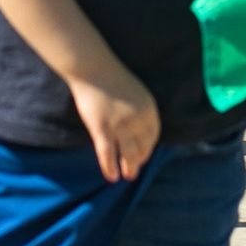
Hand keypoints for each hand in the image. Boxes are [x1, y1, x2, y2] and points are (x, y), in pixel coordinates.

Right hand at [70, 66, 159, 182]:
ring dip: (129, 168)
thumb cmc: (111, 77)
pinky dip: (110, 167)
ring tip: (127, 176)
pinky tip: (111, 177)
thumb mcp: (136, 92)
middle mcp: (138, 120)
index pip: (153, 136)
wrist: (93, 68)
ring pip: (127, 155)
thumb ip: (140, 110)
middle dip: (139, 160)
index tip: (143, 155)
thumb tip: (140, 128)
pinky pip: (108, 155)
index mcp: (149, 109)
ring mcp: (120, 126)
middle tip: (134, 169)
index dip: (148, 148)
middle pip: (142, 148)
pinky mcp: (102, 130)